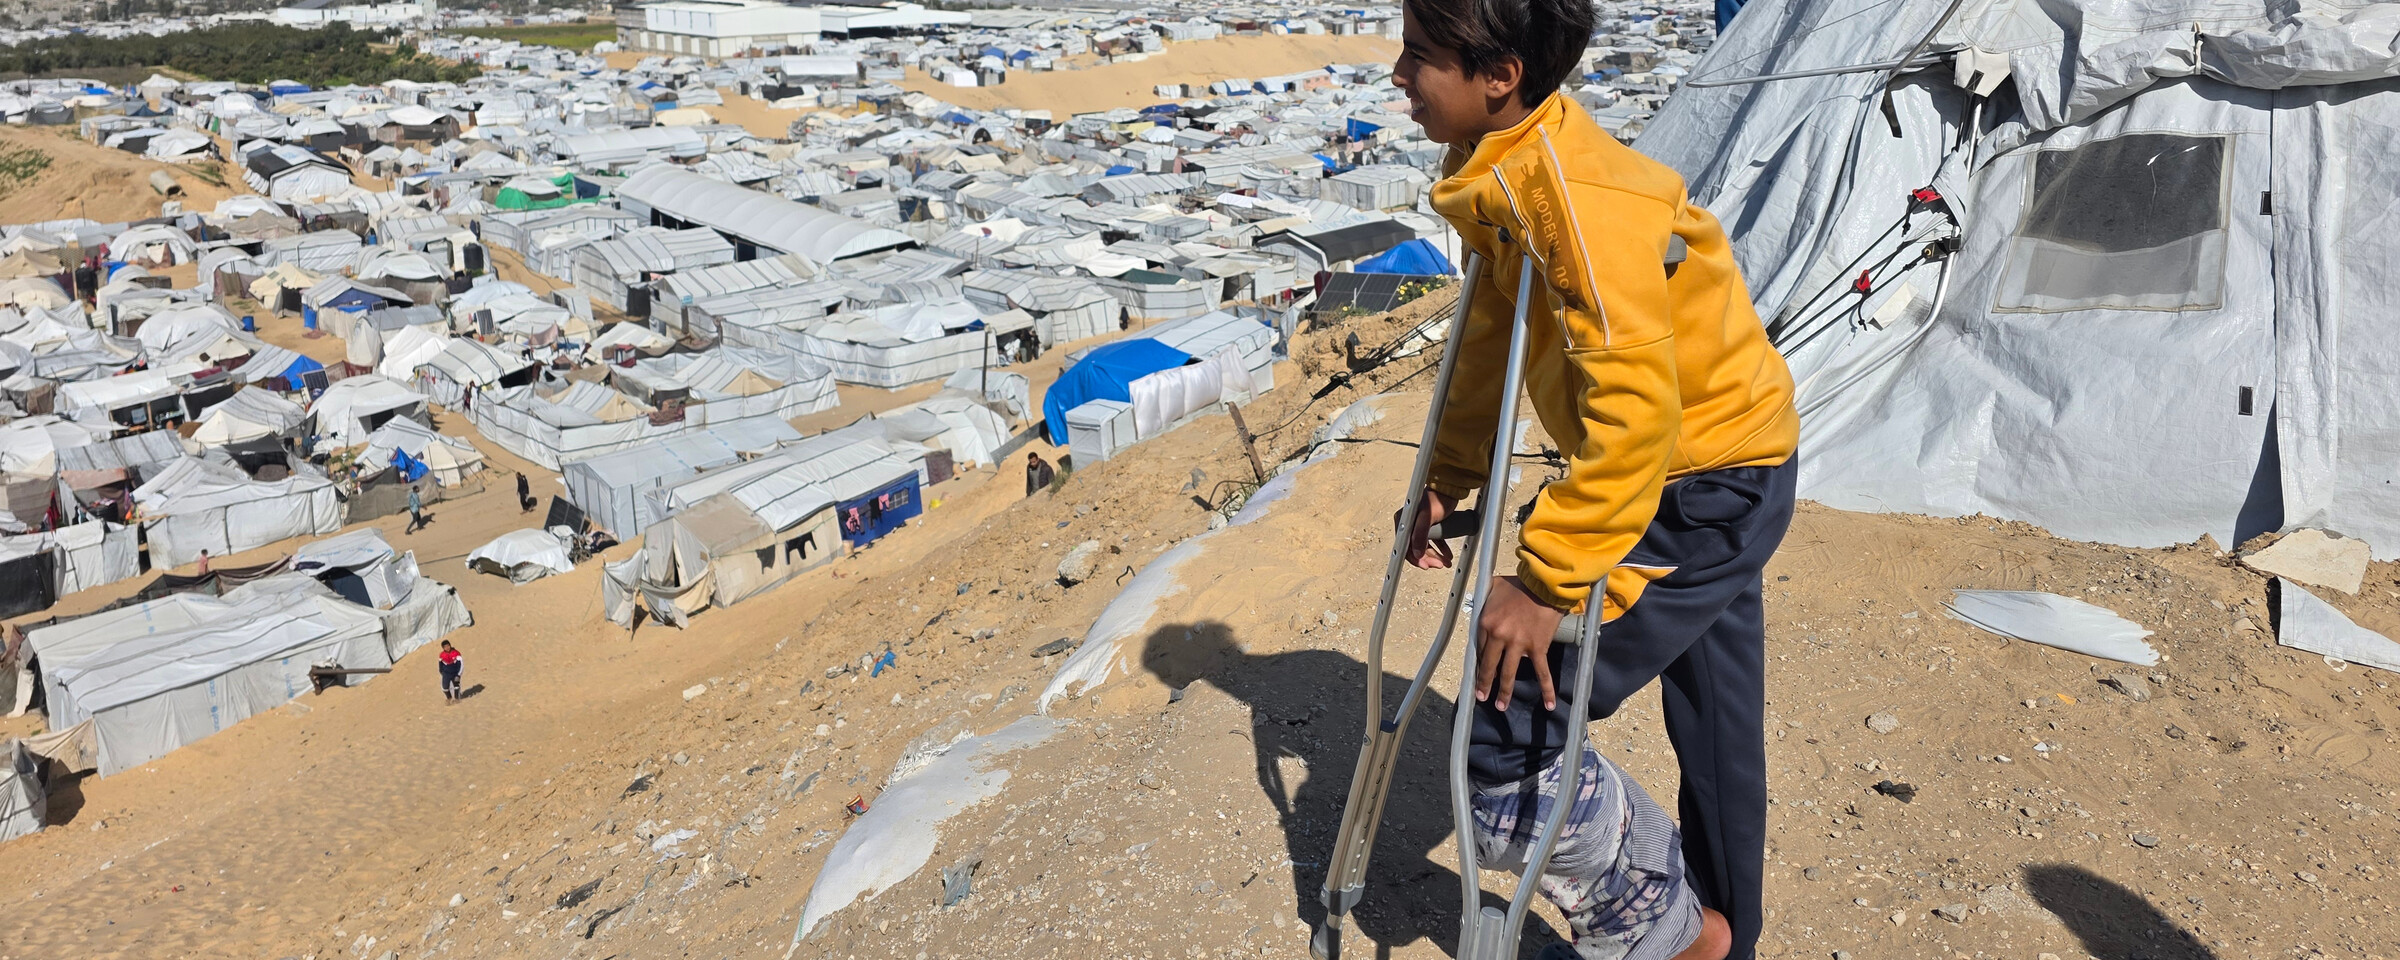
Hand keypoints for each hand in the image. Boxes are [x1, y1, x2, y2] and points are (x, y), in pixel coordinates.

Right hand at [1401, 488, 1458, 568]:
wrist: (1450, 490)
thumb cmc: (1437, 499)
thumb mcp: (1427, 517)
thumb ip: (1420, 535)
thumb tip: (1417, 553)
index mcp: (1403, 521)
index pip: (1405, 546)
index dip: (1415, 558)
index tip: (1425, 566)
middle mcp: (1409, 525)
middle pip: (1415, 548)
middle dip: (1428, 558)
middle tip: (1439, 565)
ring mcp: (1419, 526)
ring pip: (1425, 546)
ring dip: (1435, 556)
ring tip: (1445, 562)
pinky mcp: (1429, 526)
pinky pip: (1433, 541)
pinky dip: (1440, 549)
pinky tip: (1447, 556)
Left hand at [1476, 576, 1566, 711]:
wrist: (1545, 585)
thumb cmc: (1519, 584)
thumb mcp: (1493, 587)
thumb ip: (1484, 597)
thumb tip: (1478, 601)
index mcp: (1486, 623)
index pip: (1479, 649)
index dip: (1479, 662)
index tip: (1478, 672)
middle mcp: (1500, 636)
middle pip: (1489, 666)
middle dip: (1484, 684)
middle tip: (1481, 697)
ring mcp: (1519, 644)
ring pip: (1509, 673)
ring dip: (1504, 692)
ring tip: (1500, 706)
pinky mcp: (1538, 648)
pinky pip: (1542, 672)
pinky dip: (1546, 689)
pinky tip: (1548, 704)